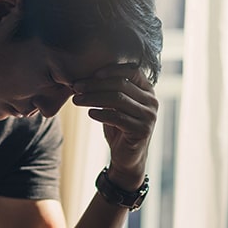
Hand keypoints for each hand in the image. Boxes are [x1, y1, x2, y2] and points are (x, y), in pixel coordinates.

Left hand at [72, 63, 158, 190]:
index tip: (90, 73)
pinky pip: (118, 118)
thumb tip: (86, 74)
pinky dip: (101, 114)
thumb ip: (109, 89)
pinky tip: (89, 114)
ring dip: (93, 98)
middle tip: (76, 87)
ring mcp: (149, 116)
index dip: (111, 70)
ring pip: (118, 99)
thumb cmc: (119, 127)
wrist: (127, 157)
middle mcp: (152, 101)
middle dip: (95, 84)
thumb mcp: (115, 105)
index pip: (131, 71)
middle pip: (121, 84)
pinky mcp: (142, 131)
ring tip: (77, 100)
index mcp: (148, 90)